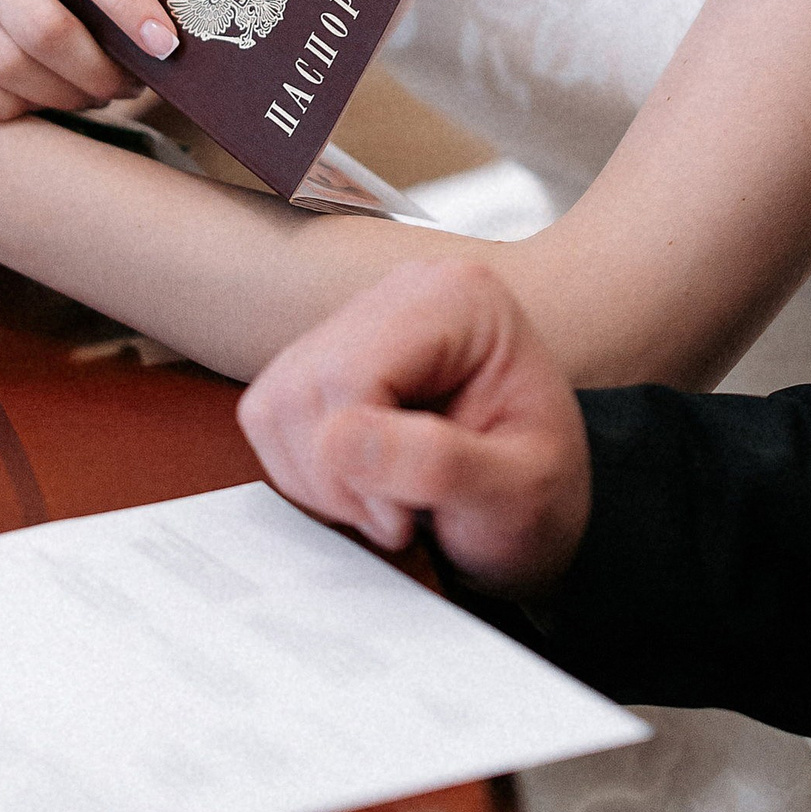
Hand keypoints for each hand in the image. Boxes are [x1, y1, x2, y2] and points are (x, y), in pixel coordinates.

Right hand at [0, 0, 179, 124]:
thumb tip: (179, 27)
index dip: (127, 3)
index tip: (167, 46)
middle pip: (42, 27)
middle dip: (96, 69)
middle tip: (126, 86)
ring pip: (6, 66)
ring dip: (62, 95)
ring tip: (92, 95)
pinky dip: (9, 109)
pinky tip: (37, 105)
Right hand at [239, 260, 592, 598]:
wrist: (536, 506)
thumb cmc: (541, 496)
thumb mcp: (521, 492)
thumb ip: (441, 464)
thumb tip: (341, 440)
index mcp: (458, 299)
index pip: (352, 373)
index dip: (357, 463)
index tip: (405, 519)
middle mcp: (401, 291)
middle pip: (305, 388)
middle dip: (335, 477)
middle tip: (396, 520)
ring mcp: (357, 321)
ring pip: (274, 404)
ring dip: (315, 479)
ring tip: (384, 506)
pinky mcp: (324, 360)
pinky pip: (269, 417)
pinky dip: (302, 471)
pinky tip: (362, 489)